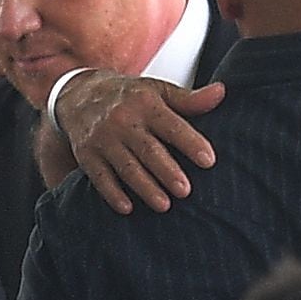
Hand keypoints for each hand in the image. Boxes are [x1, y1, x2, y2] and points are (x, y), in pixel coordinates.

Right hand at [54, 72, 225, 214]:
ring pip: (126, 166)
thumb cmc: (129, 97)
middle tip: (185, 190)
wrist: (79, 95)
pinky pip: (99, 177)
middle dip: (167, 171)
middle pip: (148, 149)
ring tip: (164, 205)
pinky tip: (127, 208)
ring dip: (144, 187)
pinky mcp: (87, 156)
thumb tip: (221, 93)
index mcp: (145, 104)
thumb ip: (189, 99)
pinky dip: (112, 194)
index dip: (190, 142)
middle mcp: (123, 121)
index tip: (208, 160)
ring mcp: (102, 140)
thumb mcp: (158, 91)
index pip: (171, 125)